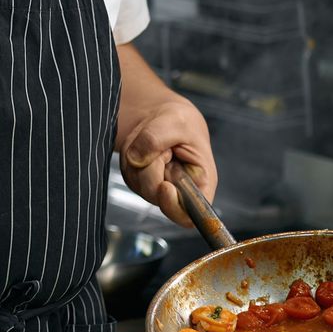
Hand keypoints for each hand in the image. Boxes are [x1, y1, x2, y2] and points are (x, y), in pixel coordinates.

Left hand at [119, 98, 217, 229]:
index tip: (164, 185)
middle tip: (162, 148)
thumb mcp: (174, 121)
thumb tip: (136, 160)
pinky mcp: (142, 183)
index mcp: (202, 182)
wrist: (163, 117)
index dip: (176, 206)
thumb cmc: (180, 121)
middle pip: (158, 198)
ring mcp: (159, 189)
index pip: (192, 214)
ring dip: (141, 162)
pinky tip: (144, 148)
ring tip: (156, 144)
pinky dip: (131, 160)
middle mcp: (181, 192)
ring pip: (140, 186)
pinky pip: (129, 176)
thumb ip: (156, 139)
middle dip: (152, 169)